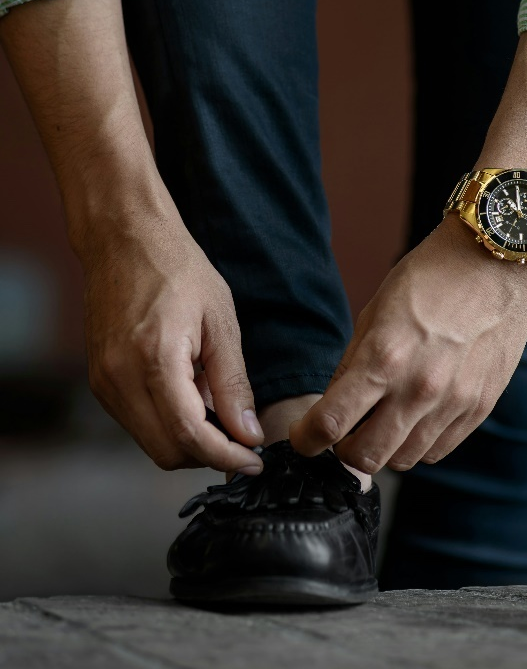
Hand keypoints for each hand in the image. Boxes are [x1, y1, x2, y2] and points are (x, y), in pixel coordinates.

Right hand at [81, 202, 264, 472]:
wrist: (125, 239)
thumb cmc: (177, 268)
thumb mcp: (221, 320)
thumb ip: (233, 382)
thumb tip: (248, 433)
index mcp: (154, 359)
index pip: (190, 435)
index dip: (226, 457)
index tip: (254, 461)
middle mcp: (119, 378)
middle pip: (166, 452)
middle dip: (209, 455)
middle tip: (242, 439)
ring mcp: (104, 382)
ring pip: (150, 442)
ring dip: (188, 440)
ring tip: (217, 404)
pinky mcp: (99, 380)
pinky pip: (137, 422)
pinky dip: (168, 422)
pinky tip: (191, 393)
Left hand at [289, 216, 526, 472]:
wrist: (494, 263)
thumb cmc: (431, 277)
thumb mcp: (376, 310)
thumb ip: (353, 362)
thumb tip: (334, 403)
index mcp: (384, 358)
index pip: (330, 423)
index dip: (306, 439)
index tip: (303, 438)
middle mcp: (418, 389)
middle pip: (366, 457)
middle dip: (343, 453)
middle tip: (342, 435)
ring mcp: (453, 403)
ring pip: (404, 460)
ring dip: (384, 449)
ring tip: (382, 422)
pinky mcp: (479, 407)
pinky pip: (439, 449)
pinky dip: (419, 443)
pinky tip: (414, 418)